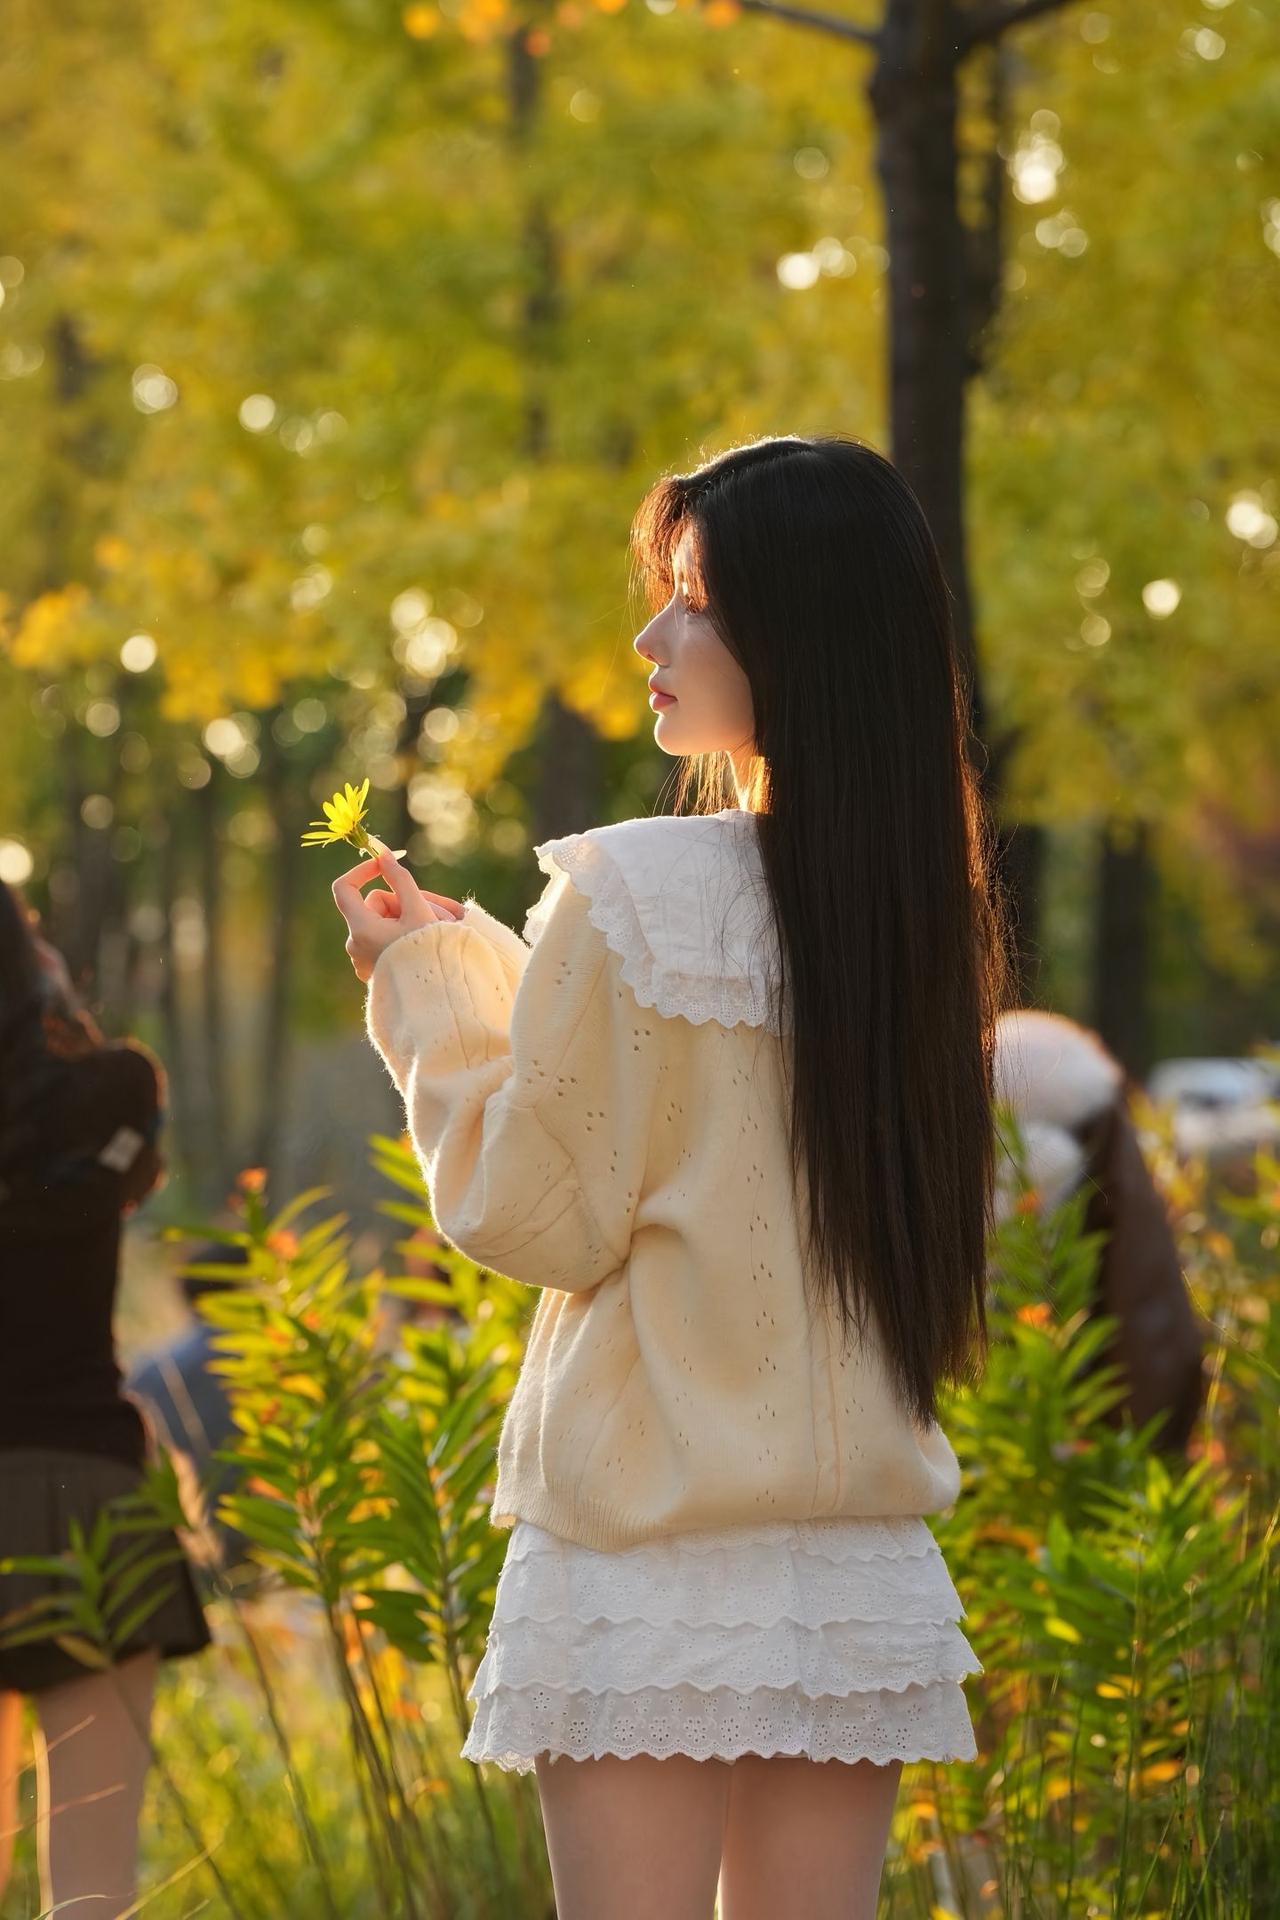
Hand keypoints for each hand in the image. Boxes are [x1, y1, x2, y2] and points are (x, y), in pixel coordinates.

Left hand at [332, 840, 464, 983]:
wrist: (438, 999)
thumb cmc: (430, 954)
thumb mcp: (418, 910)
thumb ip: (400, 880)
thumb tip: (383, 856)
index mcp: (361, 930)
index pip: (344, 889)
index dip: (362, 871)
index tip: (385, 865)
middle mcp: (357, 946)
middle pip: (377, 904)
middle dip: (406, 900)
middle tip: (438, 910)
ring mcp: (366, 961)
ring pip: (386, 922)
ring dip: (412, 917)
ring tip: (444, 928)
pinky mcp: (377, 971)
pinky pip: (388, 941)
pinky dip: (407, 935)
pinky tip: (433, 944)